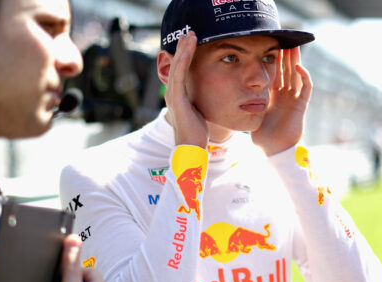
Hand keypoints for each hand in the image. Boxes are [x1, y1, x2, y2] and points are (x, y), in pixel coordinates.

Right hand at [163, 31, 208, 147]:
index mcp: (177, 96)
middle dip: (182, 48)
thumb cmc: (197, 134)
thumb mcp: (199, 113)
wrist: (190, 148)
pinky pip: (180, 73)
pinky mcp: (177, 98)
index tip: (192, 43)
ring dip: (183, 49)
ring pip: (177, 66)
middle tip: (189, 33)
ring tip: (190, 35)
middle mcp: (172, 93)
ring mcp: (173, 95)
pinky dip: (184, 59)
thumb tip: (210, 97)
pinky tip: (189, 48)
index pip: (180, 71)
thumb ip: (200, 102)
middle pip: (176, 65)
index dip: (184, 56)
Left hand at [251, 47, 312, 155]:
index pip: (274, 74)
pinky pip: (305, 88)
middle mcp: (284, 96)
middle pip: (286, 71)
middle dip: (286, 56)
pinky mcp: (301, 106)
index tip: (269, 47)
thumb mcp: (250, 114)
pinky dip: (304, 76)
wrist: (273, 149)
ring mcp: (293, 100)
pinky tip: (298, 66)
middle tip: (283, 39)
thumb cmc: (261, 136)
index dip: (273, 61)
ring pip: (297, 75)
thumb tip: (225, 93)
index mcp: (272, 96)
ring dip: (296, 61)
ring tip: (293, 46)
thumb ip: (242, 102)